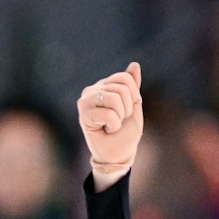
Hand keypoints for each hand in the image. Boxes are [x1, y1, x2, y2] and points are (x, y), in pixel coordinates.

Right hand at [77, 62, 142, 190]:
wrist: (118, 154)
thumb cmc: (125, 132)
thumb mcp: (134, 106)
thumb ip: (133, 86)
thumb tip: (134, 64)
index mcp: (105, 86)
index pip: (125, 78)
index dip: (133, 96)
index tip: (127, 110)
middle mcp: (93, 89)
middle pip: (122, 88)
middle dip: (128, 109)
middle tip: (119, 120)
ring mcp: (86, 100)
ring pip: (115, 98)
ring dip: (121, 117)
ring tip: (112, 124)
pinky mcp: (83, 113)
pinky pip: (109, 114)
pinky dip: (114, 125)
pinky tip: (106, 130)